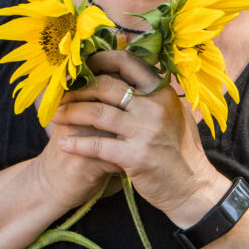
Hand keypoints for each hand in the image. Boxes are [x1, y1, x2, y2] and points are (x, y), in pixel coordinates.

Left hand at [51, 50, 224, 219]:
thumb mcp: (173, 114)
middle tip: (60, 96)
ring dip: (71, 114)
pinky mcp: (136, 156)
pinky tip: (63, 143)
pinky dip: (77, 143)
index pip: (127, 62)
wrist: (193, 188)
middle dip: (77, 90)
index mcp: (162, 92)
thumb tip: (125, 75)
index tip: (81, 66)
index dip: (99, 60)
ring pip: (97, 113)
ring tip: (55, 116)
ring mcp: (145, 131)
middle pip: (105, 86)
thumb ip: (152, 95)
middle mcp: (154, 107)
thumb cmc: (181, 151)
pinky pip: (97, 145)